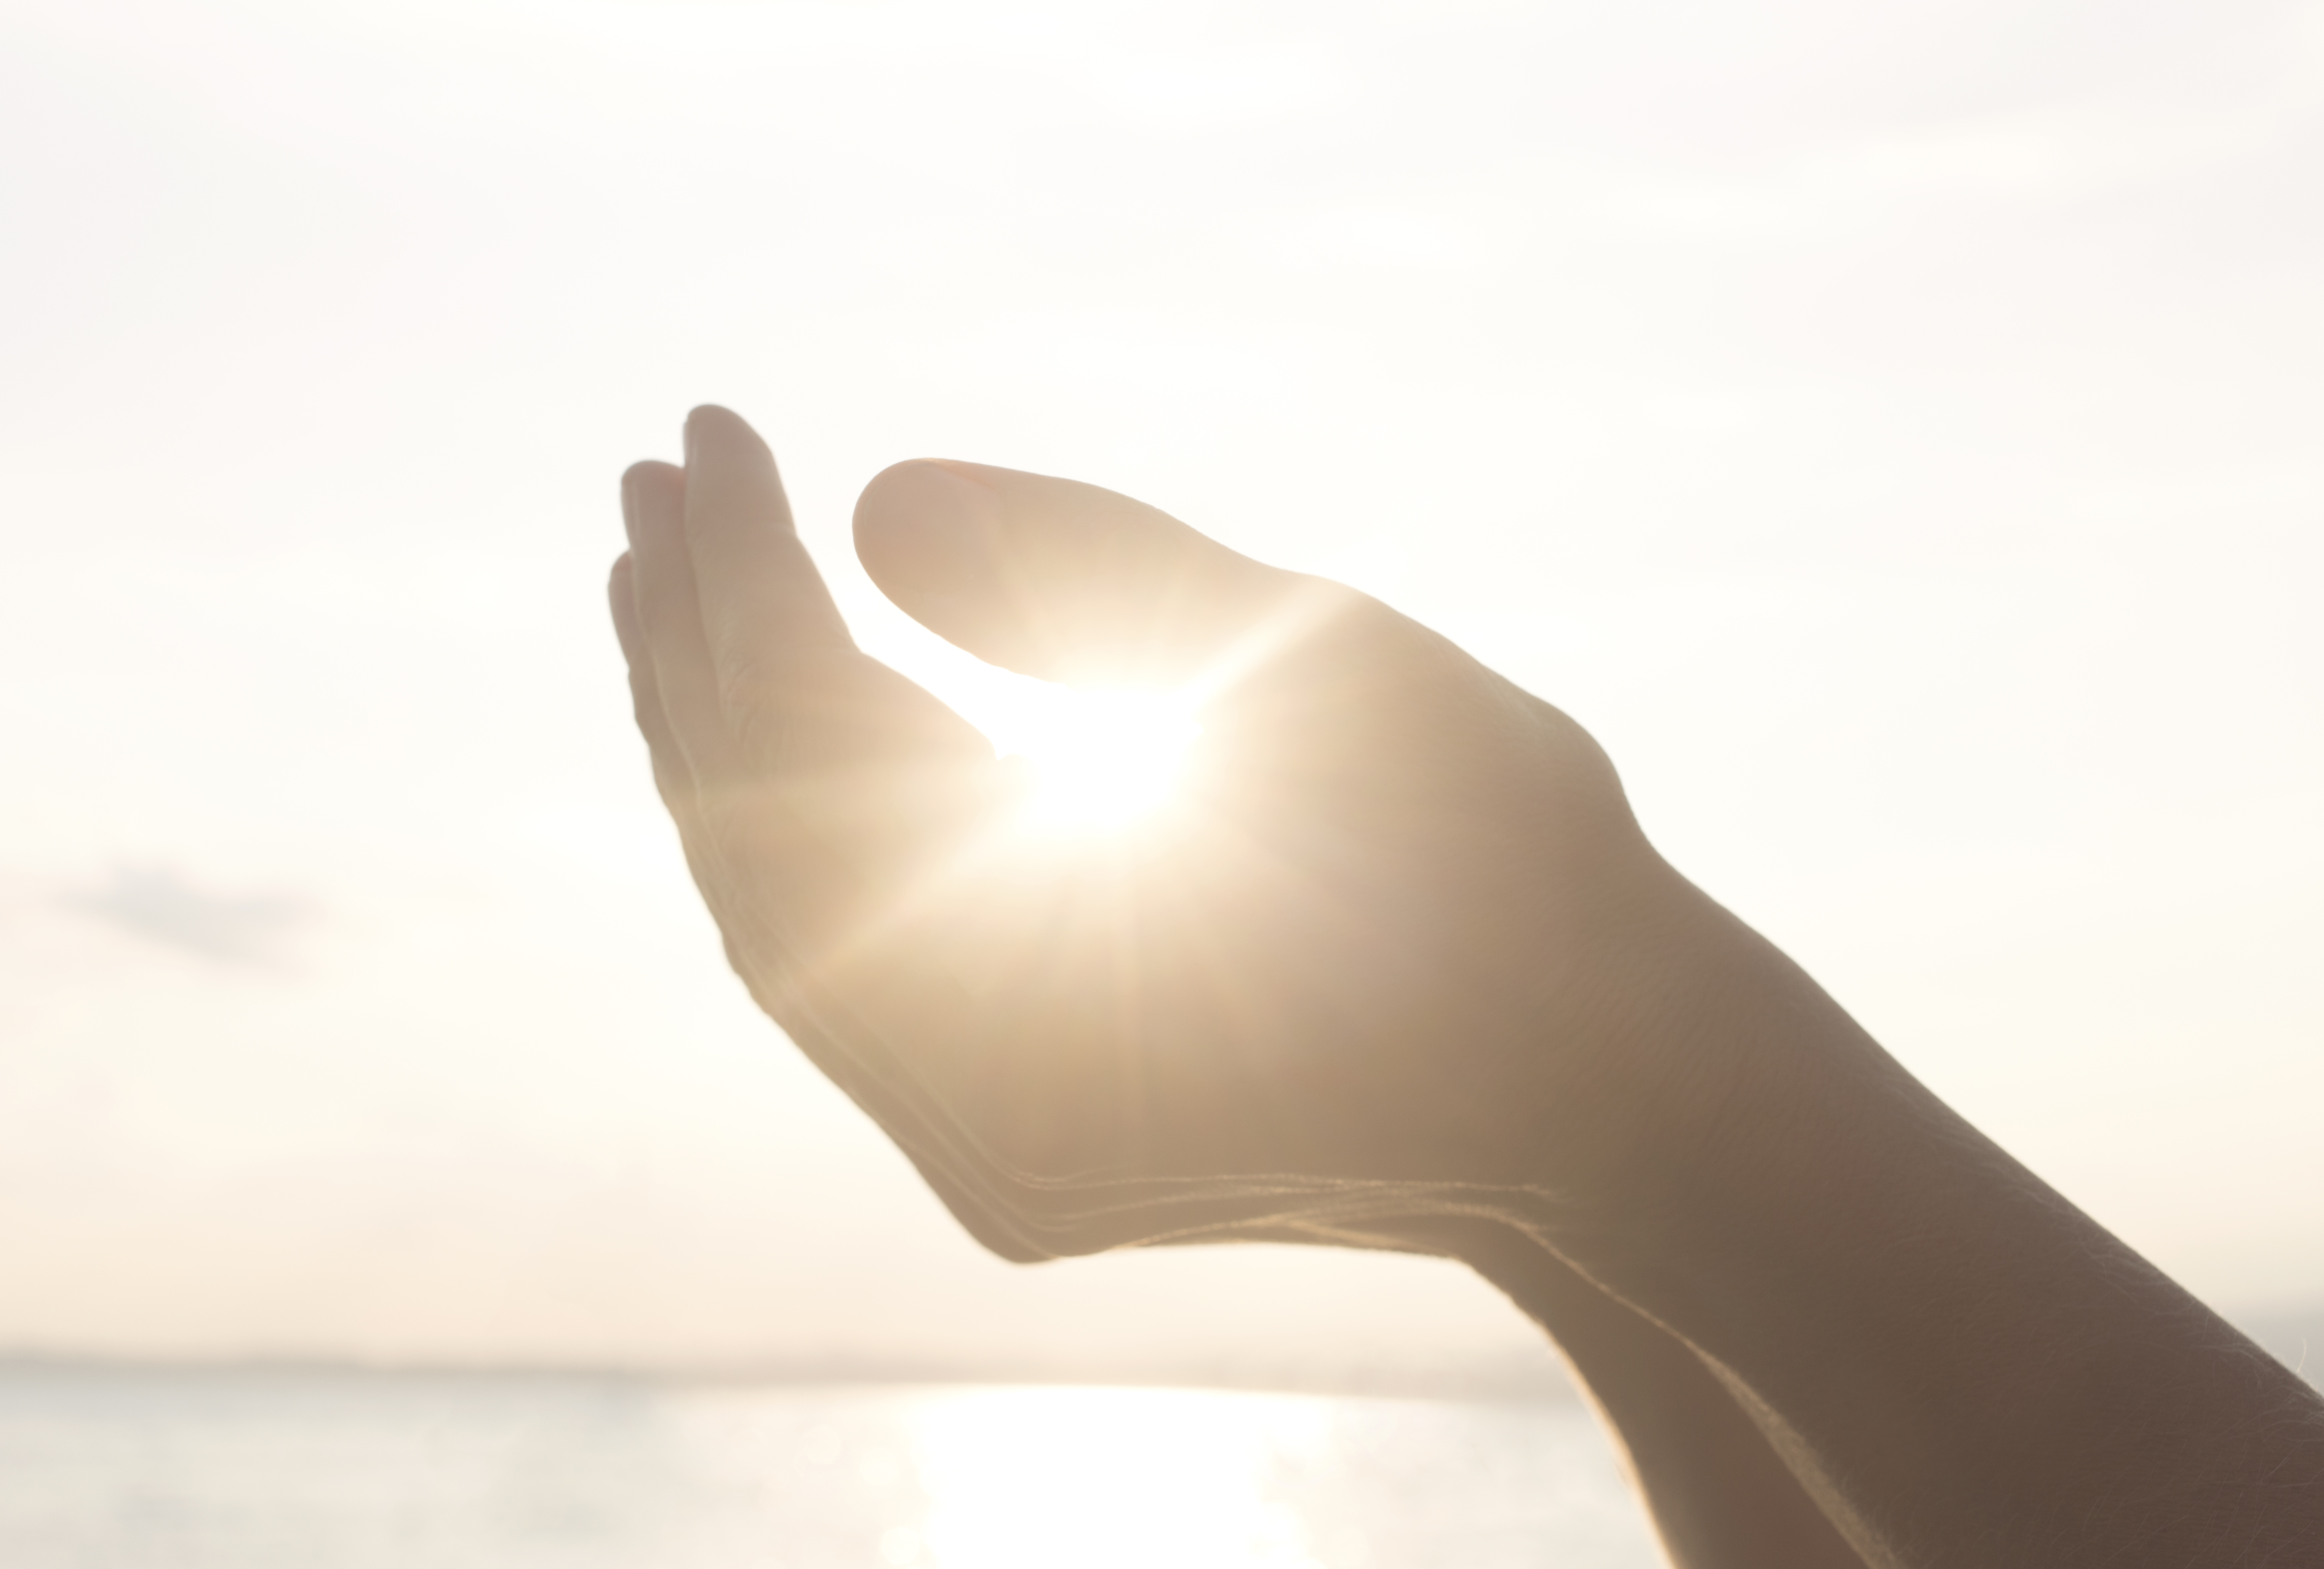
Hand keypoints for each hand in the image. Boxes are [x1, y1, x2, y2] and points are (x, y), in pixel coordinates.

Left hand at [611, 407, 1714, 1261]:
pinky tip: (800, 708)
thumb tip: (874, 496)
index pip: (820, 773)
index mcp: (1067, 1029)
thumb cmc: (1518, 874)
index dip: (750, 585)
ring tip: (684, 580)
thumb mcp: (1331, 675)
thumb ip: (1098, 577)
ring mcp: (1004, 1164)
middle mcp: (996, 1136)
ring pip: (797, 932)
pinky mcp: (1028, 1148)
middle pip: (768, 866)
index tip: (710, 434)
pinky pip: (866, 976)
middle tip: (658, 486)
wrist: (1617, 1094)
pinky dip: (822, 832)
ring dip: (737, 749)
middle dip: (706, 663)